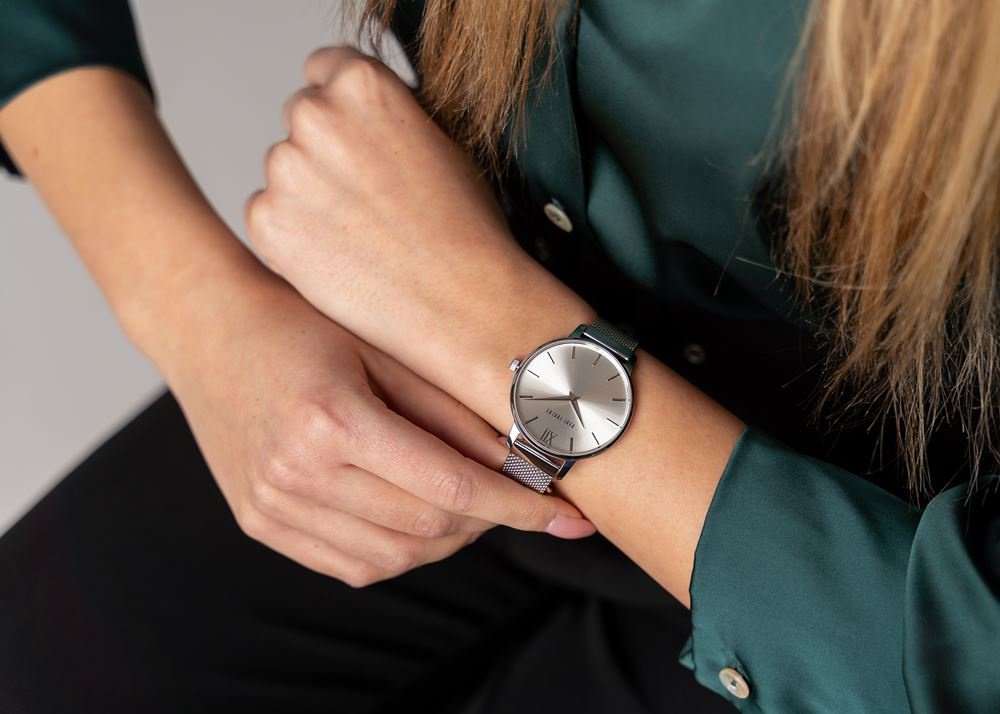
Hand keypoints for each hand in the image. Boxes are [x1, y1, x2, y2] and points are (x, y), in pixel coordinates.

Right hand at [164, 271, 594, 587]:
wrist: (209, 330)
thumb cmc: (300, 322)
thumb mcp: (385, 351)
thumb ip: (450, 411)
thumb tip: (523, 459)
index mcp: (332, 420)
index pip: (451, 488)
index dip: (519, 505)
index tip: (568, 513)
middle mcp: (297, 474)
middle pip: (427, 529)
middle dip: (493, 521)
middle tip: (525, 499)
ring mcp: (273, 507)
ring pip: (395, 558)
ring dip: (451, 542)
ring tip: (475, 506)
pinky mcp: (261, 524)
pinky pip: (353, 566)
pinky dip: (402, 553)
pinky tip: (422, 520)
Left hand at [245, 45, 591, 407]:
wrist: (460, 302)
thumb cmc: (464, 229)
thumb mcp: (438, 142)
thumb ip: (385, 116)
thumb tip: (359, 118)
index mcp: (362, 85)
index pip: (325, 69)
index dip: (346, 109)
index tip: (358, 138)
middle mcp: (315, 117)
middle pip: (301, 118)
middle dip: (326, 150)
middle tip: (366, 196)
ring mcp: (285, 171)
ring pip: (285, 171)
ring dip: (309, 194)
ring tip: (360, 233)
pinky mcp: (267, 223)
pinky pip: (269, 215)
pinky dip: (294, 233)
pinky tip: (340, 255)